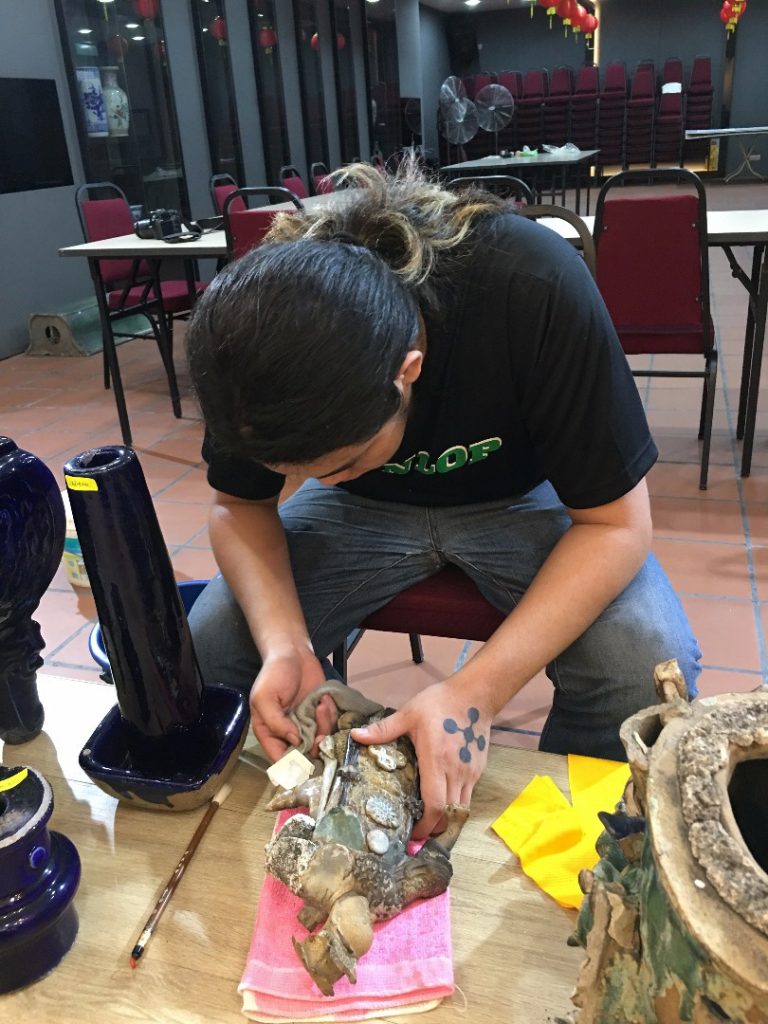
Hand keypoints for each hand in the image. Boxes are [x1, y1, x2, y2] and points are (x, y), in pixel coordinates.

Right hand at [249, 648, 335, 760]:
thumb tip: (294, 742)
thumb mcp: (265, 697)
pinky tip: (326, 699)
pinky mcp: (321, 714)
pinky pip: (331, 724)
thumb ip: (275, 722)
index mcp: (270, 732)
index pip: (279, 759)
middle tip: (319, 733)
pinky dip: (331, 715)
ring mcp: (307, 723)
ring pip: (321, 739)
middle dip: (315, 745)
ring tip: (321, 704)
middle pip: (305, 753)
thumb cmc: (274, 674)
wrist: (293, 652)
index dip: (292, 764)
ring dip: (325, 725)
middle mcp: (289, 732)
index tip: (305, 760)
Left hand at [351, 682, 489, 839]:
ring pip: (461, 809)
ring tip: (429, 823)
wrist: (475, 695)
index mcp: (436, 761)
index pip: (435, 805)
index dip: (425, 826)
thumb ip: (383, 730)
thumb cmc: (440, 703)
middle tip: (417, 834)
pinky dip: (455, 805)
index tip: (412, 835)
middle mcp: (456, 772)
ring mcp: (470, 772)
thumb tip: (355, 736)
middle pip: (449, 815)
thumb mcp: (409, 714)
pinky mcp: (478, 770)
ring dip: (446, 819)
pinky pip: (467, 796)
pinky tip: (442, 801)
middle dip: (434, 829)